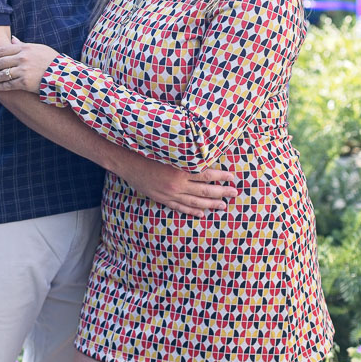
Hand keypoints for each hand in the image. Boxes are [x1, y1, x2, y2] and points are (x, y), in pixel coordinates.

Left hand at [0, 37, 58, 93]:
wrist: (63, 74)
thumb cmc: (51, 60)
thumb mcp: (38, 48)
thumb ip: (23, 45)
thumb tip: (13, 40)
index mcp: (24, 48)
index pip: (1, 50)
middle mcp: (22, 58)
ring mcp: (23, 71)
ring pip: (2, 74)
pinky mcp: (25, 83)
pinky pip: (9, 85)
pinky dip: (0, 86)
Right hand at [115, 153, 237, 216]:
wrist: (126, 160)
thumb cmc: (147, 149)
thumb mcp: (168, 147)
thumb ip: (185, 152)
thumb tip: (203, 151)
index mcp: (179, 169)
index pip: (207, 174)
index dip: (221, 177)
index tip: (232, 178)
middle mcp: (176, 183)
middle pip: (204, 190)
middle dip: (221, 192)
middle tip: (235, 194)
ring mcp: (169, 193)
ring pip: (194, 202)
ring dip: (211, 205)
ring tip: (223, 206)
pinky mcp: (161, 198)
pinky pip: (180, 207)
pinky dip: (192, 211)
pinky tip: (202, 213)